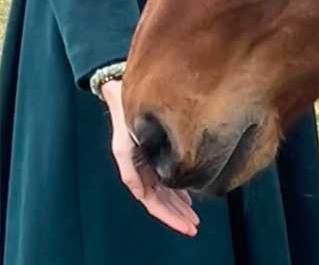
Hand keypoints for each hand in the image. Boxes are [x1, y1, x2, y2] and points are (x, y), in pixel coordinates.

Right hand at [101, 79, 199, 236]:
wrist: (122, 92)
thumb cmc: (125, 117)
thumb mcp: (125, 146)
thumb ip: (131, 172)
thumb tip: (142, 195)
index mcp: (136, 171)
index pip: (154, 202)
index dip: (170, 217)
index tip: (187, 225)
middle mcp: (144, 170)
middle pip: (163, 201)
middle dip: (178, 216)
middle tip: (195, 227)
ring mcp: (150, 163)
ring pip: (166, 192)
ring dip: (179, 206)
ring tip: (194, 218)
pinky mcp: (156, 153)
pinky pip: (168, 178)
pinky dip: (179, 190)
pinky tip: (189, 197)